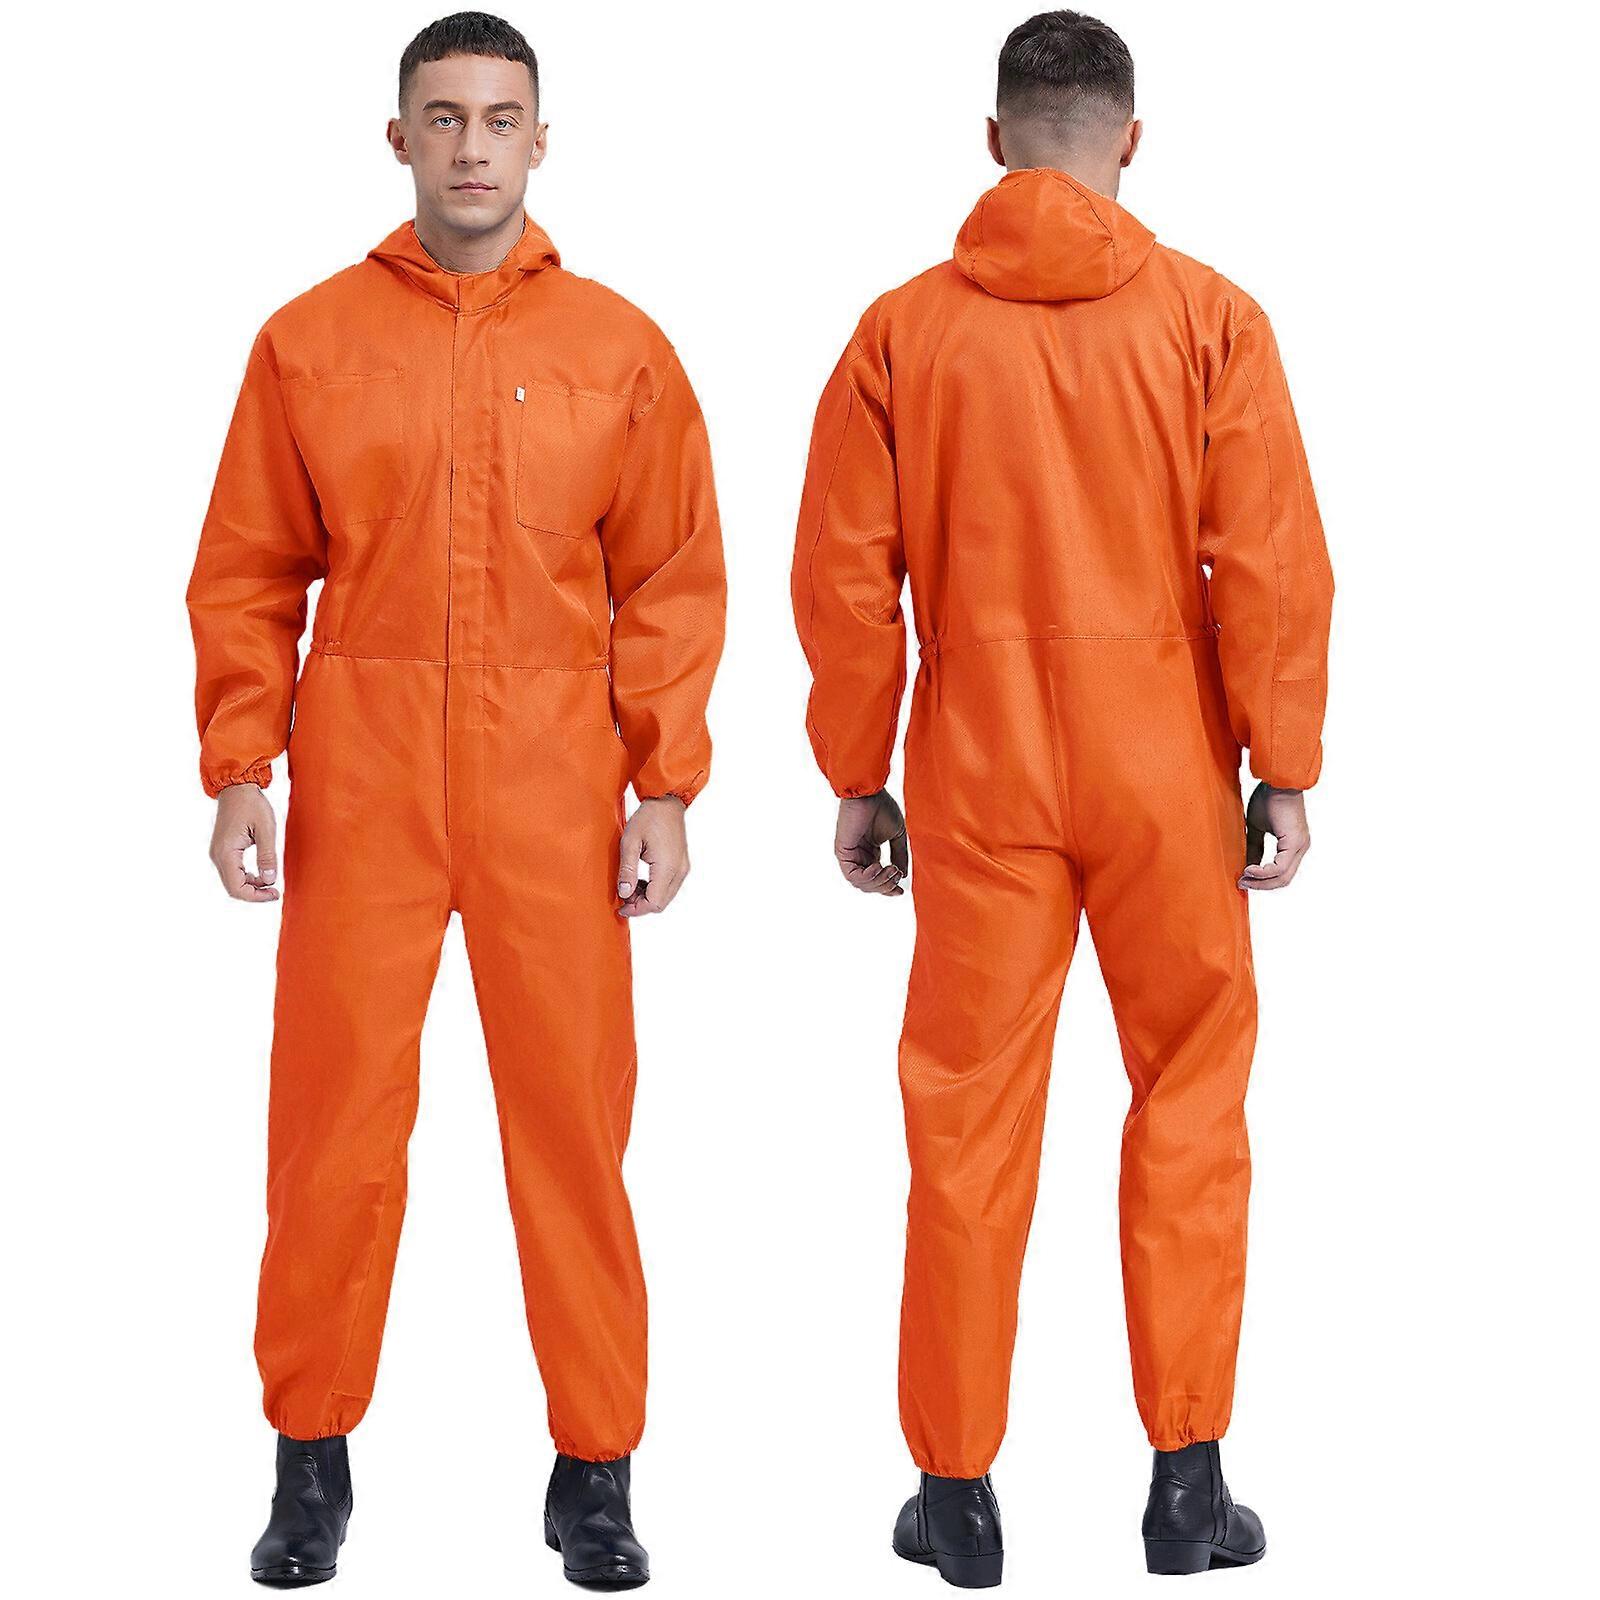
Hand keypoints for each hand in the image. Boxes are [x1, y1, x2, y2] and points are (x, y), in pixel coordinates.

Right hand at [210, 783, 279, 901]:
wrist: (237, 789)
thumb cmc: (252, 805)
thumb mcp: (266, 829)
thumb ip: (267, 855)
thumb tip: (269, 880)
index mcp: (226, 852)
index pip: (236, 887)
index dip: (256, 896)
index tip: (275, 893)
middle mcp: (218, 856)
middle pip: (233, 888)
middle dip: (254, 894)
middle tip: (275, 892)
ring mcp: (218, 854)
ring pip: (233, 881)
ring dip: (251, 886)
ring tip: (271, 881)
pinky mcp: (223, 850)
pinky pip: (233, 871)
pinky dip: (247, 877)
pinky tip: (262, 873)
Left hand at [617, 797, 689, 917]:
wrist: (667, 801)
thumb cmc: (648, 817)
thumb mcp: (630, 842)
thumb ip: (627, 870)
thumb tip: (624, 893)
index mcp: (667, 867)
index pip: (653, 903)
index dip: (636, 909)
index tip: (621, 906)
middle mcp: (679, 871)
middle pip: (661, 904)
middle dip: (641, 905)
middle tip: (623, 894)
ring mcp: (683, 868)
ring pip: (666, 897)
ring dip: (648, 897)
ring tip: (631, 884)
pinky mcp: (682, 865)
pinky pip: (670, 887)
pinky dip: (655, 889)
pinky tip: (642, 879)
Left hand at [835, 790, 908, 895]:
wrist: (869, 793)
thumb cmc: (882, 808)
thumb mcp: (896, 836)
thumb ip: (899, 855)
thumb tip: (903, 875)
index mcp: (869, 853)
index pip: (877, 879)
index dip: (888, 888)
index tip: (901, 891)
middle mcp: (858, 857)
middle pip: (869, 885)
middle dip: (885, 885)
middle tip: (897, 875)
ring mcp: (849, 856)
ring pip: (861, 884)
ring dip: (878, 881)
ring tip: (890, 869)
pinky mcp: (842, 853)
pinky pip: (853, 875)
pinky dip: (867, 876)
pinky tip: (879, 867)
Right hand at [1240, 781, 1310, 890]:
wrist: (1278, 781)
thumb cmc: (1269, 798)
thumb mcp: (1257, 827)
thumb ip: (1255, 847)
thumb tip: (1248, 866)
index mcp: (1294, 845)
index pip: (1281, 873)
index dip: (1263, 881)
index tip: (1243, 879)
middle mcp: (1301, 847)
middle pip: (1283, 880)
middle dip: (1261, 885)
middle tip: (1242, 883)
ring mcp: (1300, 846)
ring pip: (1283, 877)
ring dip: (1261, 881)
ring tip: (1244, 877)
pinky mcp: (1295, 842)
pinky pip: (1280, 867)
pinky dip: (1264, 872)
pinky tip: (1250, 869)